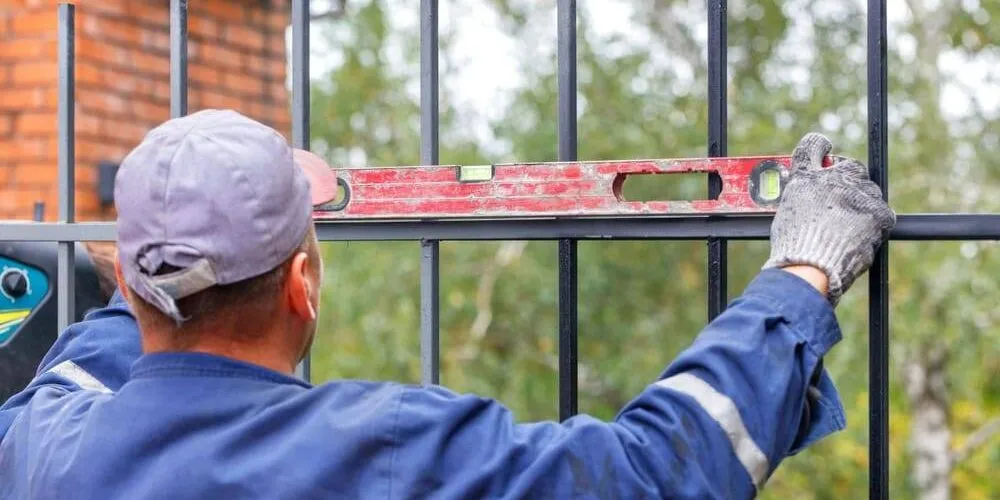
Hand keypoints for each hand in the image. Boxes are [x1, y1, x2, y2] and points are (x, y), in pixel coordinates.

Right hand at [763, 133, 895, 304]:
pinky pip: (881, 213)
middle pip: (849, 167)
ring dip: (861, 203)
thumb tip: (808, 197)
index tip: (825, 151)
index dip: (820, 148)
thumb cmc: (792, 245)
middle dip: (847, 180)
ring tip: (847, 227)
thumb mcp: (783, 214)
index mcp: (805, 177)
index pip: (813, 147)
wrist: (811, 266)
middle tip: (839, 200)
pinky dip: (873, 224)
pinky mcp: (879, 213)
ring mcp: (858, 194)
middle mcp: (832, 179)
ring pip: (868, 190)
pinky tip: (858, 237)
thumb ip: (799, 197)